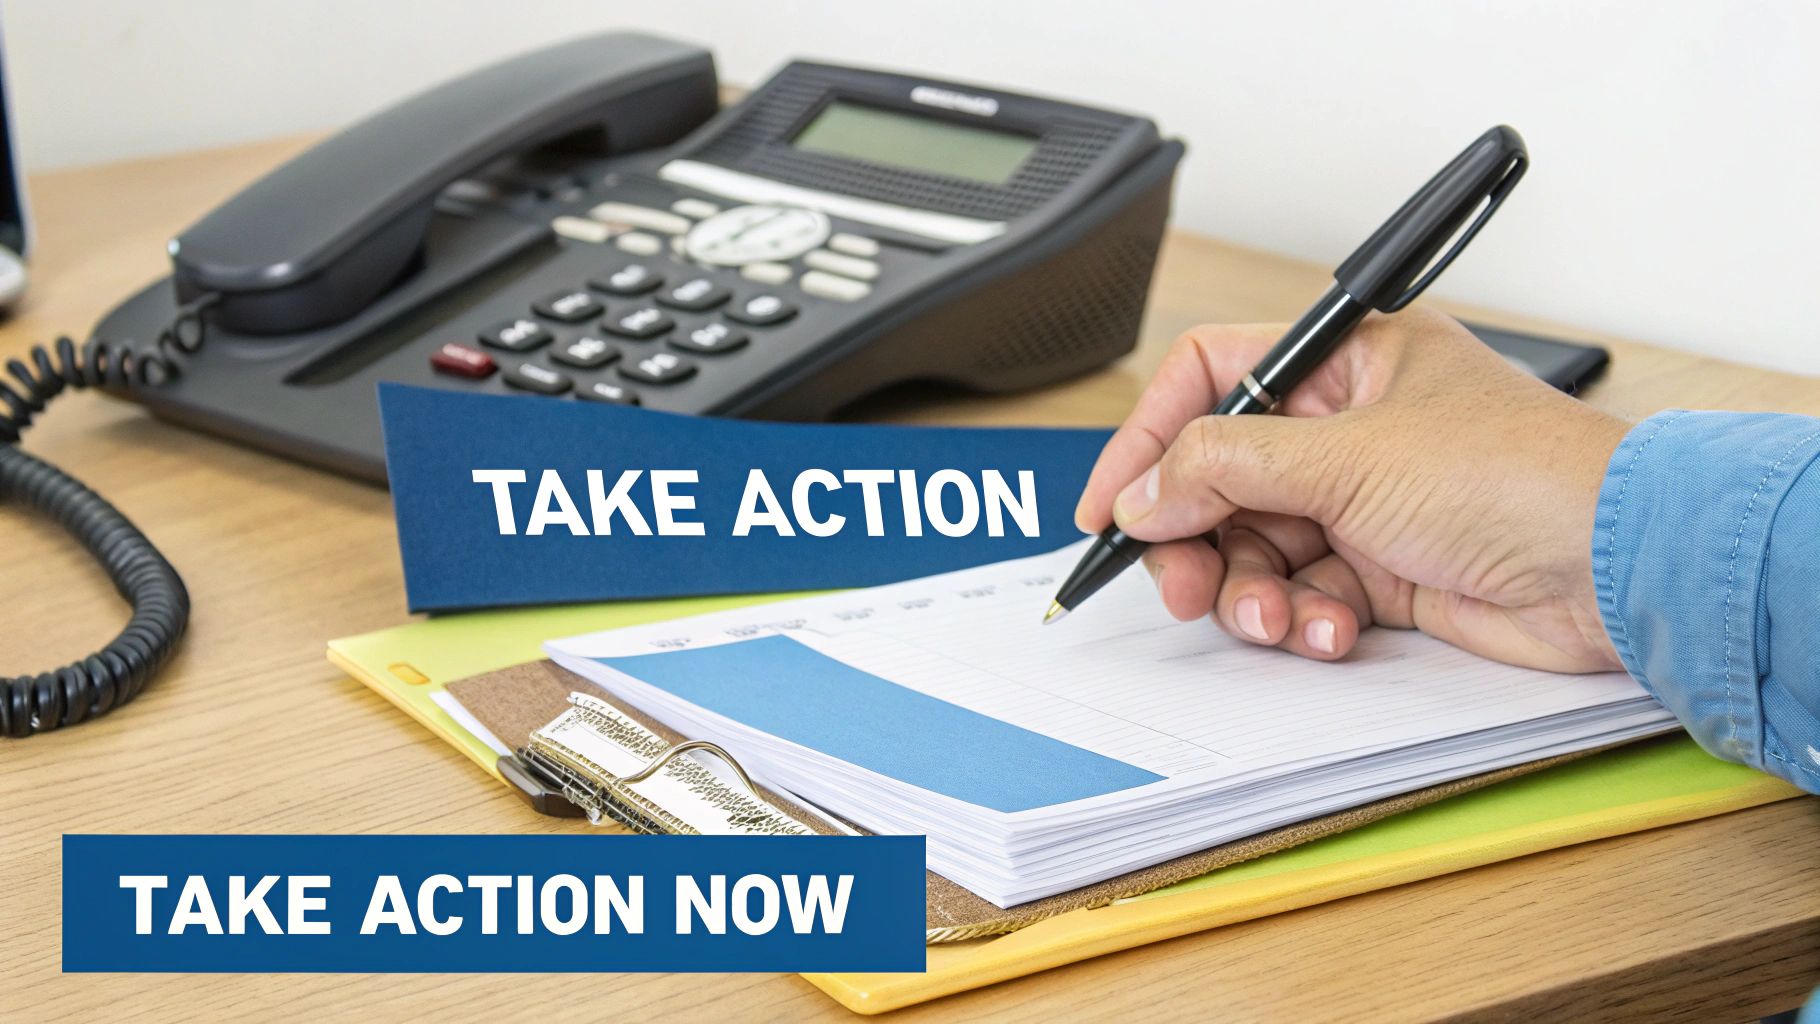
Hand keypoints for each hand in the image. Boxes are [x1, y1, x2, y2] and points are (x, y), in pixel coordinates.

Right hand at [1075, 307, 1631, 672]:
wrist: (1619, 569)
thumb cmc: (1520, 476)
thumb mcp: (1349, 458)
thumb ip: (1227, 470)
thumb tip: (1144, 492)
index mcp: (1345, 361)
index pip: (1210, 379)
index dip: (1150, 437)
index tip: (1110, 503)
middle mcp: (1350, 426)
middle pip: (1222, 478)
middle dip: (1196, 538)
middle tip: (1181, 584)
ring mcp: (1367, 501)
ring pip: (1258, 547)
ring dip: (1252, 592)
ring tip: (1274, 617)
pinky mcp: (1386, 570)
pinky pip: (1306, 595)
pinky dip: (1307, 619)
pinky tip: (1335, 629)